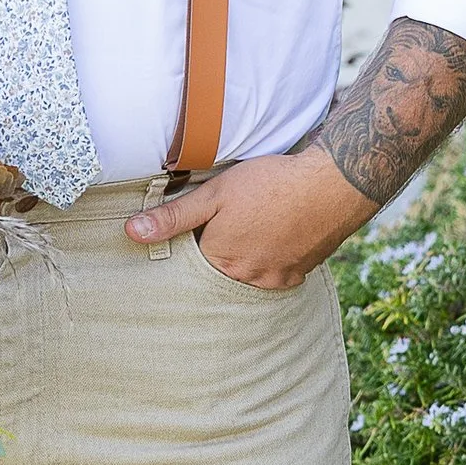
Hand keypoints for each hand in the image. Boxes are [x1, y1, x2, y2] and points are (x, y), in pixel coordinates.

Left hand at [124, 149, 375, 289]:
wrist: (333, 184)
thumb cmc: (271, 184)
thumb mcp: (215, 193)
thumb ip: (174, 216)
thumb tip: (132, 233)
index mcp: (220, 262)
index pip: (190, 267)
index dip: (191, 246)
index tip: (196, 230)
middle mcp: (247, 280)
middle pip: (218, 274)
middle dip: (216, 255)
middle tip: (228, 228)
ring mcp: (275, 280)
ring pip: (246, 276)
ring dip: (243, 259)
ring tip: (250, 230)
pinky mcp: (299, 276)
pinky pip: (272, 275)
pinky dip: (267, 261)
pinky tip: (271, 238)